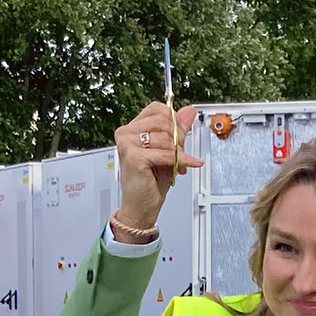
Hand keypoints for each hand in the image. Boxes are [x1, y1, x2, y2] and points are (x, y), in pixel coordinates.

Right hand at [111, 102, 203, 233]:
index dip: (174, 119)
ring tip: (180, 163)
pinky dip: (181, 160)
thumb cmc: (150, 181)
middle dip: (178, 137)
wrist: (141, 206)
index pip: (157, 109)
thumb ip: (178, 129)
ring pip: (165, 137)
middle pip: (162, 120)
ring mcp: (127, 144)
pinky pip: (165, 153)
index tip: (181, 132)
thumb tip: (189, 111)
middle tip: (181, 152)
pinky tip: (188, 164)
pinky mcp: (134, 157)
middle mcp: (126, 133)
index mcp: (132, 129)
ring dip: (179, 151)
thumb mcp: (169, 150)